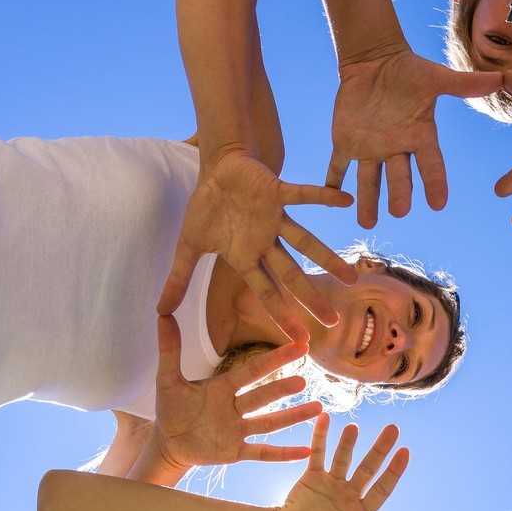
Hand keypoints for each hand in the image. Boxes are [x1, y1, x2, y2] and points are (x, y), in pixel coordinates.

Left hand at [152, 316, 321, 470]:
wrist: (168, 442)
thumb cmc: (172, 409)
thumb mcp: (168, 379)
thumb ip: (169, 350)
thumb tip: (163, 316)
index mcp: (223, 388)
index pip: (252, 371)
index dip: (274, 359)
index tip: (299, 346)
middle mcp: (236, 408)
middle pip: (262, 397)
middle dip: (282, 389)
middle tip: (303, 380)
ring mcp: (238, 431)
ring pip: (269, 423)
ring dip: (293, 417)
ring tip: (318, 408)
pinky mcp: (236, 452)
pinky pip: (262, 452)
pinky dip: (283, 454)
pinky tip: (306, 452)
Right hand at [157, 148, 354, 341]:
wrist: (217, 169)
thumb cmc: (207, 206)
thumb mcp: (189, 245)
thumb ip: (179, 278)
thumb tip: (160, 311)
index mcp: (248, 258)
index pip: (268, 293)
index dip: (283, 316)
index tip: (300, 341)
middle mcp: (267, 243)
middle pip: (292, 276)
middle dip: (311, 299)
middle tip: (333, 323)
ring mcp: (275, 219)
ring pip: (306, 242)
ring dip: (328, 259)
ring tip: (352, 278)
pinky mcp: (276, 192)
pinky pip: (302, 195)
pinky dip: (322, 196)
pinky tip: (345, 202)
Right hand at [273, 416, 409, 510]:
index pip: (382, 489)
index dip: (394, 473)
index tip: (405, 453)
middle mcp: (349, 495)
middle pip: (369, 469)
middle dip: (381, 449)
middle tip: (394, 428)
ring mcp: (331, 484)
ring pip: (344, 459)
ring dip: (349, 443)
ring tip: (356, 426)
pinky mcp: (311, 477)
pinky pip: (317, 454)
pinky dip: (321, 438)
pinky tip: (326, 419)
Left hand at [326, 50, 502, 224]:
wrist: (375, 61)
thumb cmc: (409, 70)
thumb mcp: (435, 78)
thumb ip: (464, 84)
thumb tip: (502, 79)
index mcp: (420, 138)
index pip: (430, 165)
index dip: (435, 183)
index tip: (438, 203)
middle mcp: (397, 150)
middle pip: (399, 177)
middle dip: (399, 194)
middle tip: (399, 211)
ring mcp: (370, 149)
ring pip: (369, 180)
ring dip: (367, 201)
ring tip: (367, 222)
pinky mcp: (345, 142)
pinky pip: (338, 165)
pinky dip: (333, 181)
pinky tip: (331, 198)